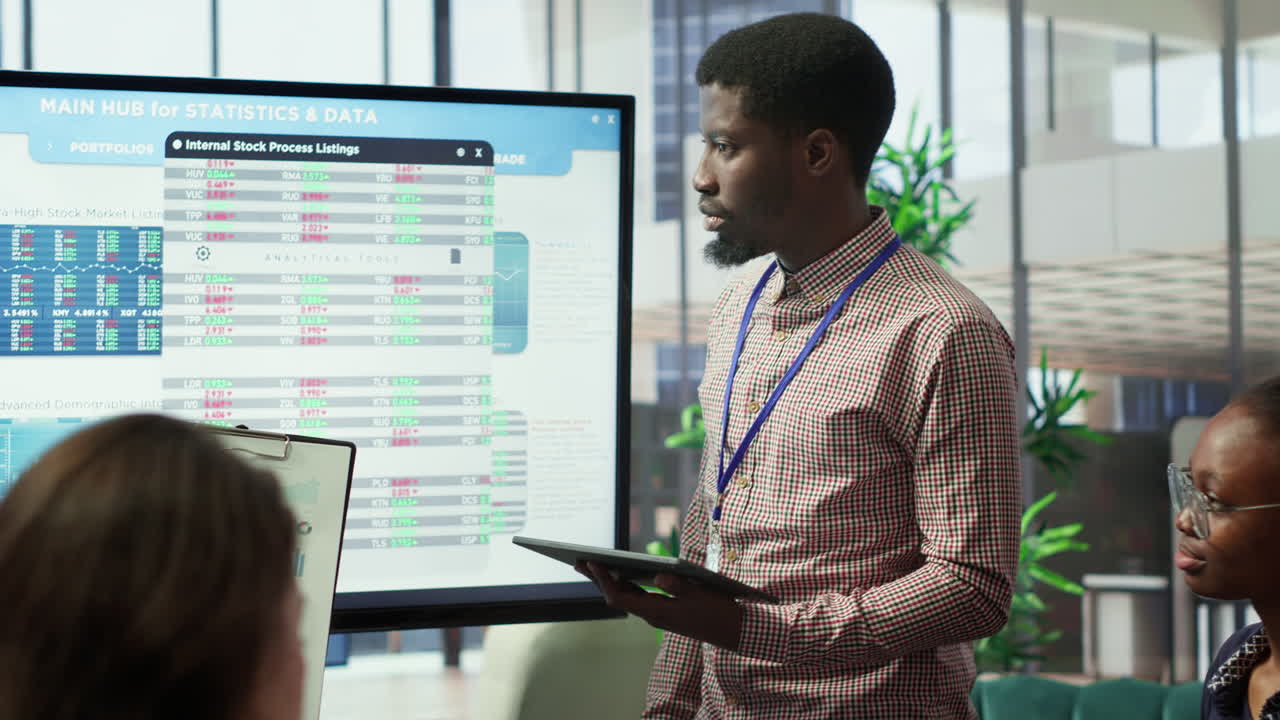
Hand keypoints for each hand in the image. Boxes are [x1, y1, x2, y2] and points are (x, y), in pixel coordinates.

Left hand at [576, 561, 742, 650]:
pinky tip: (619, 574)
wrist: (733, 631)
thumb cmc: (717, 611)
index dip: (603, 580)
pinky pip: (636, 598)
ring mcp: (657, 615)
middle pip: (617, 597)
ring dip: (608, 582)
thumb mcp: (701, 595)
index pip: (620, 598)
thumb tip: (659, 576)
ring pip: (625, 598)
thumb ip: (679, 585)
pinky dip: (624, 585)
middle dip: (597, 579)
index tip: (592, 562)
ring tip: (592, 564)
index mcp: (657, 612)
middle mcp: (652, 616)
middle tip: (579, 561)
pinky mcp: (664, 612)